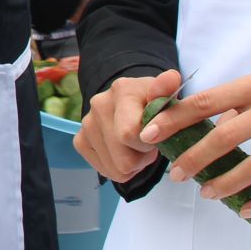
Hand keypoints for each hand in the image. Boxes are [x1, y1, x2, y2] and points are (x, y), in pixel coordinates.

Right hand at [74, 67, 180, 183]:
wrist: (133, 102)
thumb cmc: (154, 103)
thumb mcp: (167, 95)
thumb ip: (168, 89)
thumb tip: (171, 78)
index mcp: (122, 91)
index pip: (129, 134)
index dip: (148, 145)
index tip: (157, 136)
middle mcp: (99, 104)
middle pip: (124, 160)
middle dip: (143, 158)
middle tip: (149, 145)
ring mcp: (86, 124)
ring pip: (115, 169)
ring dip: (133, 165)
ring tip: (137, 148)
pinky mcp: (80, 140)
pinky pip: (105, 171)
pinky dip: (119, 168)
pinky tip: (125, 152)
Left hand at [142, 67, 250, 221]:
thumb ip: (228, 102)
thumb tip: (189, 122)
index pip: (205, 103)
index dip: (174, 119)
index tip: (149, 133)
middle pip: (225, 137)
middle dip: (194, 158)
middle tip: (175, 174)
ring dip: (226, 183)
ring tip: (205, 193)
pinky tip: (246, 210)